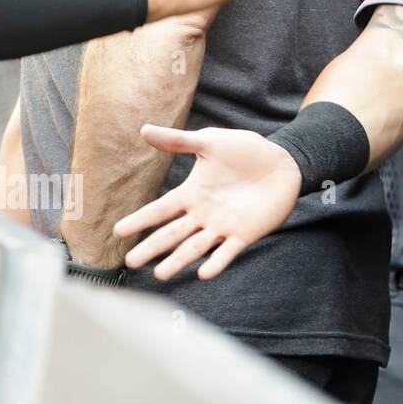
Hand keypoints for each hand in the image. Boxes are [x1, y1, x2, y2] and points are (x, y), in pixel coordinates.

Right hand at [113, 124, 303, 279]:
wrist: (285, 161)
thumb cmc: (247, 150)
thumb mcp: (211, 142)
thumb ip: (180, 141)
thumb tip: (144, 129)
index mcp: (192, 194)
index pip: (160, 210)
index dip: (140, 219)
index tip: (118, 230)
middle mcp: (203, 214)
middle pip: (172, 234)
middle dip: (152, 247)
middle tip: (131, 262)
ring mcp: (223, 226)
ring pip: (195, 247)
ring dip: (179, 260)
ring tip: (161, 274)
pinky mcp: (245, 234)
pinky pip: (228, 251)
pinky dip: (217, 262)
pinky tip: (204, 273)